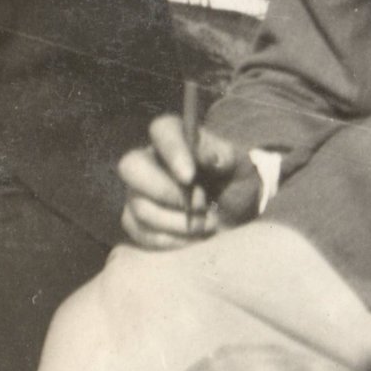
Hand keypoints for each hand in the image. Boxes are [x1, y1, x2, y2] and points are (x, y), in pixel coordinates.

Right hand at [118, 113, 260, 248]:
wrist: (234, 212)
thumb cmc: (234, 180)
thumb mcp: (239, 164)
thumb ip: (226, 157)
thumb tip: (210, 158)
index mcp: (175, 136)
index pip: (162, 130)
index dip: (172, 152)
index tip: (190, 176)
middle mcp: (148, 160)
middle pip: (131, 166)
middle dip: (165, 191)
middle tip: (200, 205)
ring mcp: (137, 192)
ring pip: (140, 207)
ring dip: (178, 222)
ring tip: (210, 224)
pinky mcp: (135, 221)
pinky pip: (141, 233)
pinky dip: (172, 240)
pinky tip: (195, 238)